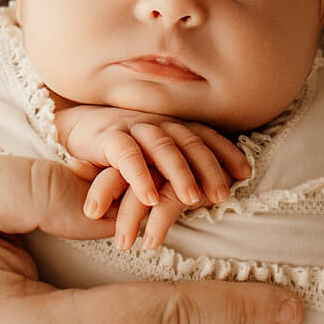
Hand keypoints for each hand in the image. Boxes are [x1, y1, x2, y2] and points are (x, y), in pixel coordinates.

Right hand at [56, 103, 249, 249]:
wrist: (78, 127)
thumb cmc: (125, 147)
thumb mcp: (157, 154)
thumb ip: (182, 163)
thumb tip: (220, 185)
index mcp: (173, 126)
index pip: (206, 136)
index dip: (226, 152)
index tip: (245, 174)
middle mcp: (158, 124)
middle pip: (189, 142)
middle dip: (208, 168)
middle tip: (222, 195)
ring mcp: (134, 128)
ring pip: (162, 147)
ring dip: (179, 173)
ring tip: (191, 200)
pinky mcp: (108, 138)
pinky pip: (126, 155)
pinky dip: (139, 176)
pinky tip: (149, 198)